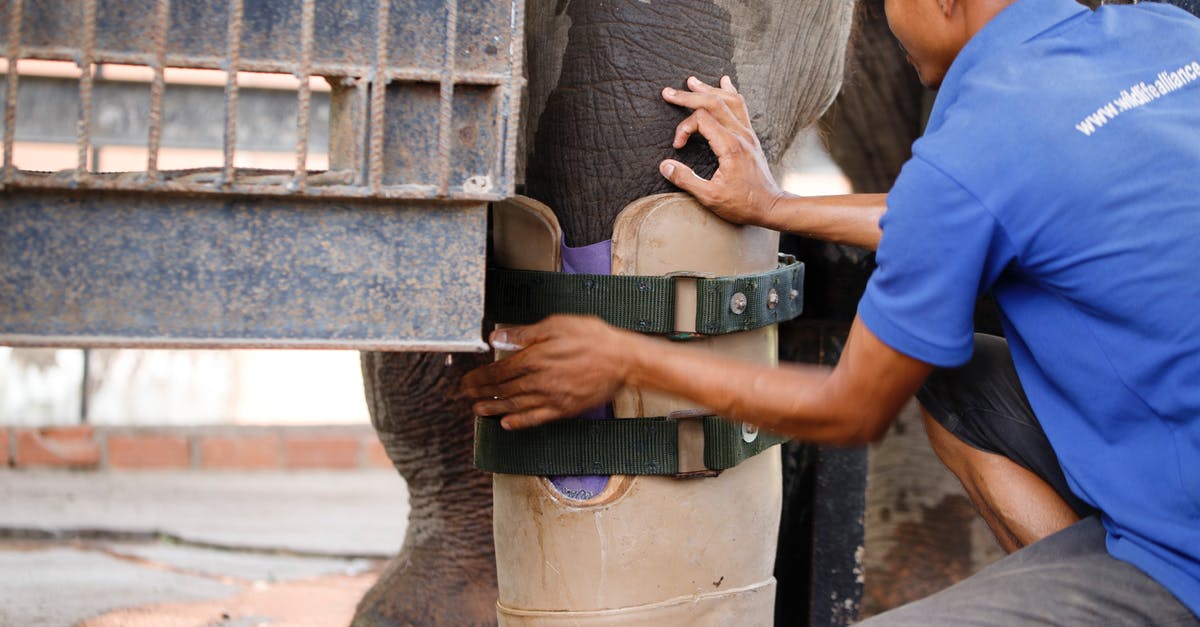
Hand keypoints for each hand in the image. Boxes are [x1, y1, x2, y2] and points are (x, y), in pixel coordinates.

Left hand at [461, 315, 633, 429]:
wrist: (623, 360)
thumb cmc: (593, 338)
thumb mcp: (556, 324)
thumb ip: (524, 333)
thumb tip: (497, 337)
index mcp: (534, 358)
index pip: (498, 371)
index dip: (479, 377)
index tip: (467, 380)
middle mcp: (539, 381)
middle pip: (502, 390)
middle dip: (480, 393)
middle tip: (465, 396)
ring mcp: (551, 398)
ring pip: (514, 406)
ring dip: (493, 409)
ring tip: (477, 411)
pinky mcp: (564, 409)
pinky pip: (535, 419)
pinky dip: (518, 422)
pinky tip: (507, 423)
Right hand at [660, 76, 785, 227]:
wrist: (771, 206)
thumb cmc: (743, 204)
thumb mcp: (710, 197)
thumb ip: (686, 180)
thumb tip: (665, 165)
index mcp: (730, 146)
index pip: (702, 119)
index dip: (684, 128)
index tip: (677, 146)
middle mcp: (741, 134)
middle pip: (714, 103)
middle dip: (689, 96)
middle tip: (668, 92)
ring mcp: (748, 133)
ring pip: (729, 100)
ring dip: (709, 90)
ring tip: (692, 82)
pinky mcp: (751, 137)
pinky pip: (740, 107)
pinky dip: (730, 93)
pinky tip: (725, 82)